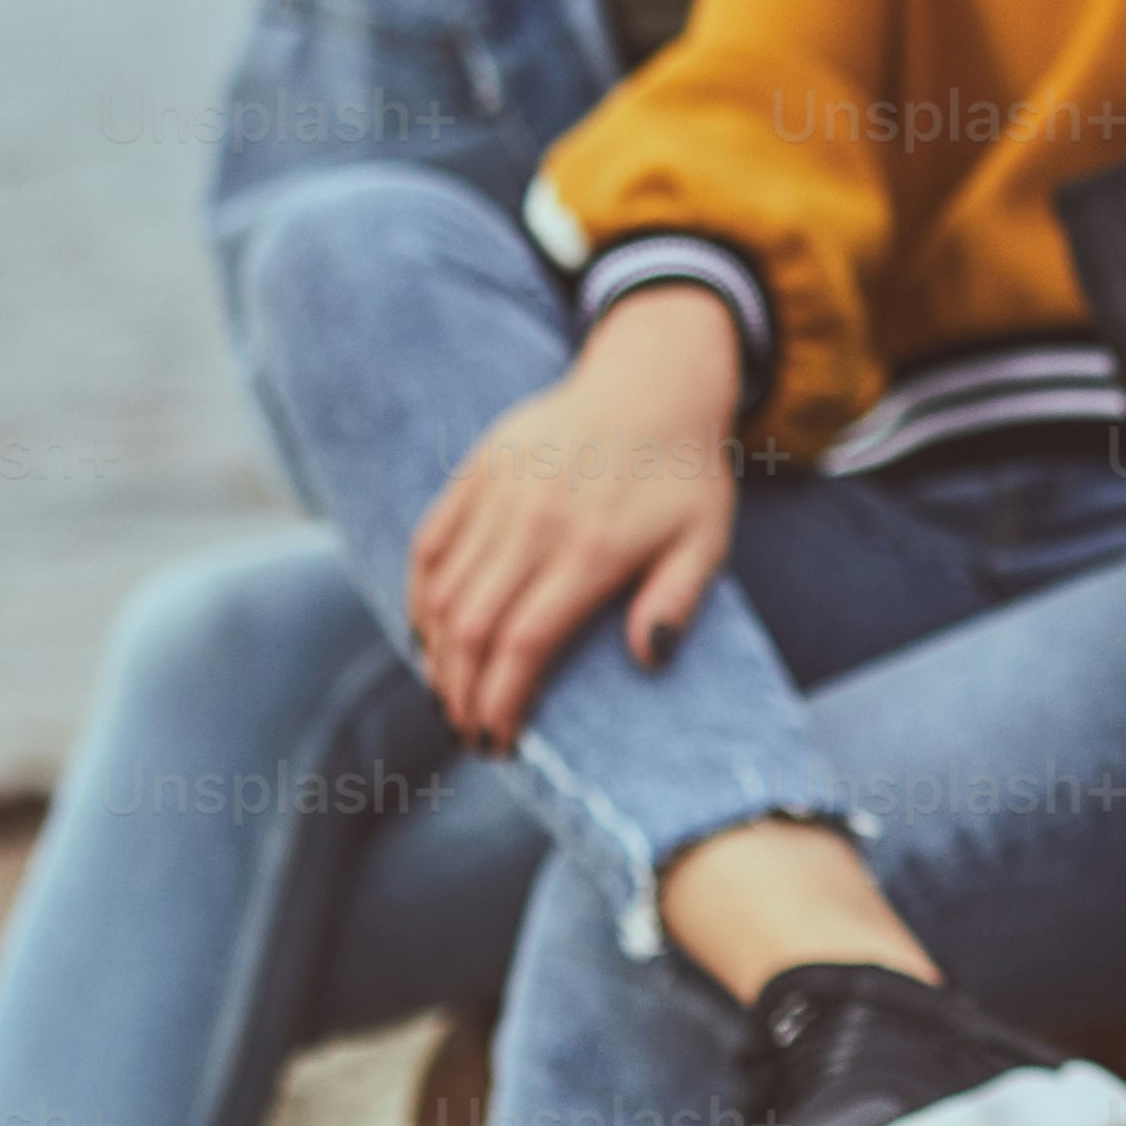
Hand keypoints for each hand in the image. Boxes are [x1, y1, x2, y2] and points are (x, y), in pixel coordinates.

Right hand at [401, 288, 749, 748]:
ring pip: (441, 591)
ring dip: (436, 652)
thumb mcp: (706, 539)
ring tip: (448, 692)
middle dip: (461, 691)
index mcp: (593, 549)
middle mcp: (536, 522)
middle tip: (466, 729)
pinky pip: (429, 543)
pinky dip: (420, 594)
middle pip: (471, 627)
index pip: (524, 643)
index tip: (496, 741)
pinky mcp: (476, 470)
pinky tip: (429, 633)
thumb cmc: (684, 475)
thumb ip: (676, 599)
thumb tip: (649, 658)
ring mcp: (499, 492)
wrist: (652, 383)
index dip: (500, 701)